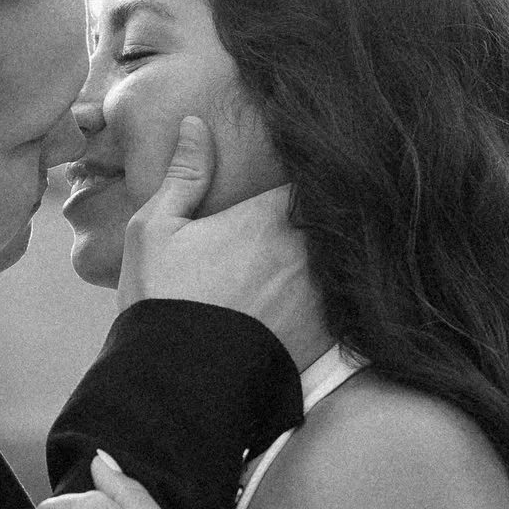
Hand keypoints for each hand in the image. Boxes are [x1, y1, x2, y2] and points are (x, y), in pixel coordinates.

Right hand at [123, 117, 329, 365]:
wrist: (180, 385)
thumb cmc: (163, 301)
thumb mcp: (156, 230)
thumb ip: (184, 174)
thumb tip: (196, 123)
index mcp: (270, 216)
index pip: (313, 172)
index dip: (314, 165)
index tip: (312, 159)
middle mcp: (308, 249)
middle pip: (339, 211)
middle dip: (335, 203)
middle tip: (336, 191)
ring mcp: (325, 292)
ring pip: (350, 253)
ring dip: (344, 245)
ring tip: (345, 237)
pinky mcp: (331, 332)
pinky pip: (353, 297)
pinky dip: (349, 288)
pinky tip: (343, 284)